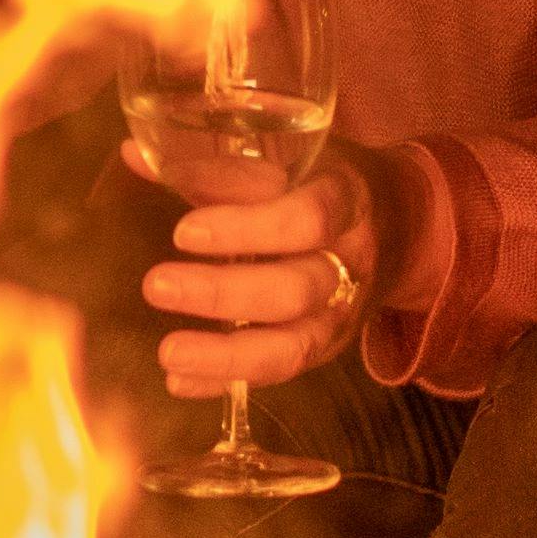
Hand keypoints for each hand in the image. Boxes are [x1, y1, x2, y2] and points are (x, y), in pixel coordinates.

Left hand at [137, 142, 377, 399]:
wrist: (402, 226)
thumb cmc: (321, 185)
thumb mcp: (288, 164)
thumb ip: (218, 167)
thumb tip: (135, 155)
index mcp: (345, 201)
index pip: (307, 218)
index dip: (249, 228)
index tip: (184, 233)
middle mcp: (350, 263)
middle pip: (295, 289)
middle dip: (223, 293)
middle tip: (156, 286)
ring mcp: (340, 314)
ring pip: (293, 345)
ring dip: (226, 354)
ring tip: (167, 353)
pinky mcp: (325, 349)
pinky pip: (279, 372)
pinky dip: (227, 379)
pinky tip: (178, 381)